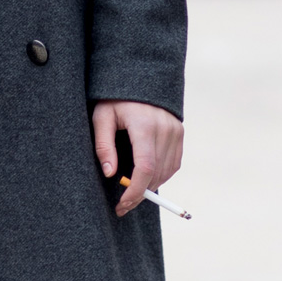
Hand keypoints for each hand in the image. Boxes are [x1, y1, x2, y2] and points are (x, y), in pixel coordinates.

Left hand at [91, 100, 183, 219]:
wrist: (139, 75)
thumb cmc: (115, 98)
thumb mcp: (102, 117)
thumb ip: (104, 146)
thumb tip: (111, 174)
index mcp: (145, 125)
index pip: (145, 168)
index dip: (135, 191)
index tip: (122, 204)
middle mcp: (165, 129)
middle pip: (157, 173)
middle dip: (140, 194)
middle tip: (123, 205)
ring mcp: (175, 131)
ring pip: (167, 171)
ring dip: (151, 186)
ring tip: (132, 192)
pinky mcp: (179, 132)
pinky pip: (174, 163)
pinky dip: (162, 175)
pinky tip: (147, 179)